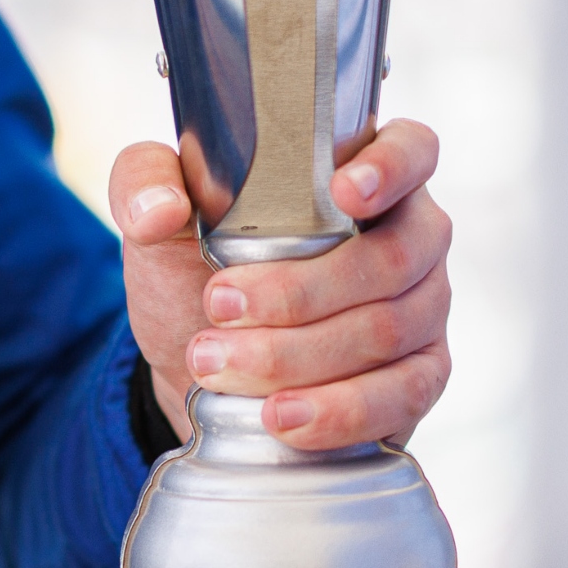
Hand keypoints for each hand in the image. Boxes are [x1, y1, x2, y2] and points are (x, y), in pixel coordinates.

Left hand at [111, 121, 452, 454]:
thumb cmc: (194, 277)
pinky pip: (401, 394)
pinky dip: (339, 408)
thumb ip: (144, 183)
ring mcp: (423, 309)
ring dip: (297, 355)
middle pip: (390, 257)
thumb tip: (160, 207)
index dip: (391, 167)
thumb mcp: (158, 221)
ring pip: (387, 329)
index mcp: (361, 176)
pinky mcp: (419, 378)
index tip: (343, 193)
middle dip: (297, 290)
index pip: (412, 150)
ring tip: (220, 367)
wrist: (202, 370)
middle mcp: (409, 237)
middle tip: (217, 305)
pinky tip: (284, 418)